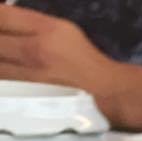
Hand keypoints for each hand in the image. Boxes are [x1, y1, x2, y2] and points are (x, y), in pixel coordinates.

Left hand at [0, 6, 141, 130]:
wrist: (106, 94)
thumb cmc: (84, 60)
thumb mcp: (61, 29)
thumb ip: (30, 23)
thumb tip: (3, 18)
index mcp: (44, 29)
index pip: (1, 16)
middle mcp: (35, 50)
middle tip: (1, 44)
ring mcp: (31, 76)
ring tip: (5, 57)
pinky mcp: (30, 98)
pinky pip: (3, 84)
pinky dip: (1, 76)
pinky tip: (5, 72)